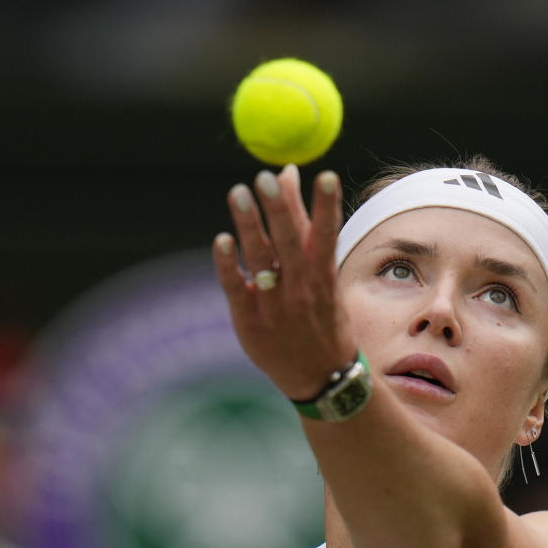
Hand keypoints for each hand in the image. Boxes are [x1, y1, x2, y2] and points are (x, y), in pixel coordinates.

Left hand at [212, 165, 355, 400]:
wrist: (320, 375)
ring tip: (239, 193)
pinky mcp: (248, 320)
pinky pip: (235, 287)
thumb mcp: (323, 275)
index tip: (323, 175)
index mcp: (323, 276)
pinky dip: (228, 264)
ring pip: (261, 259)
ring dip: (250, 226)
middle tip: (266, 179)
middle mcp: (301, 289)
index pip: (326, 234)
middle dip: (280, 210)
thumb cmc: (321, 315)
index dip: (325, 205)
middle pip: (290, 243)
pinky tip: (222, 240)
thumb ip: (303, 224)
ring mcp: (274, 305)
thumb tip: (287, 172)